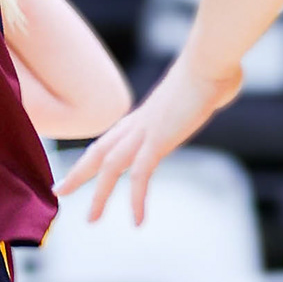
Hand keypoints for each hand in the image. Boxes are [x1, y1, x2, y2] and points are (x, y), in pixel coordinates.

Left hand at [57, 48, 241, 223]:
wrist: (211, 60)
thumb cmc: (215, 68)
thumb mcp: (204, 88)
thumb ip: (207, 95)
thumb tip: (222, 89)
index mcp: (144, 114)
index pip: (110, 137)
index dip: (93, 155)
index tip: (80, 168)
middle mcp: (138, 123)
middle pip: (98, 152)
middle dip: (78, 173)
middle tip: (59, 191)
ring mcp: (145, 132)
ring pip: (110, 168)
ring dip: (98, 195)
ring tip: (91, 221)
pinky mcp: (158, 141)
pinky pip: (139, 176)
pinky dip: (136, 200)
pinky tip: (137, 221)